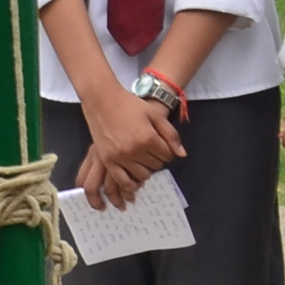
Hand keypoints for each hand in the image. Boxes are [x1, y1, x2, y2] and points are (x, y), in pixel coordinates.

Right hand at [76, 75, 184, 210]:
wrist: (103, 100)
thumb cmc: (130, 105)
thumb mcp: (155, 115)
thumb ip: (171, 135)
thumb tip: (182, 154)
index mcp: (148, 138)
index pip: (167, 156)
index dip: (168, 152)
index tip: (163, 148)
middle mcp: (134, 150)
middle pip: (155, 166)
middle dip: (157, 160)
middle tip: (153, 152)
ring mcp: (119, 157)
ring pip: (141, 175)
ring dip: (146, 170)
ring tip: (144, 162)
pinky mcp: (107, 160)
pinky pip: (122, 180)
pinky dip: (131, 183)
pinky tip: (134, 181)